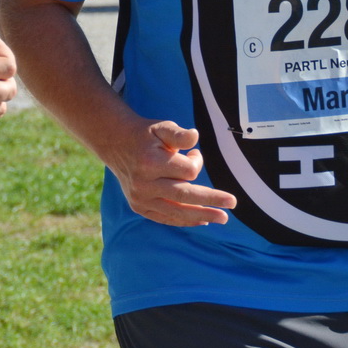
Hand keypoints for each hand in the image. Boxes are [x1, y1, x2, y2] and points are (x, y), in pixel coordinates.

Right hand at [108, 118, 236, 227]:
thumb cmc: (145, 135)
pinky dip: (184, 220)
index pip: (187, 171)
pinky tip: (201, 220)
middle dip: (210, 200)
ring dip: (201, 215)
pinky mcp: (138, 206)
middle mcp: (144, 183)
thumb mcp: (161, 127)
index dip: (196, 161)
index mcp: (150, 162)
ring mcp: (140, 198)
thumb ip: (179, 134)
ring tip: (222, 218)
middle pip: (185, 195)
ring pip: (177, 211)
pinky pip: (165, 217)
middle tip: (231, 204)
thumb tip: (195, 137)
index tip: (194, 154)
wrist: (116, 144)